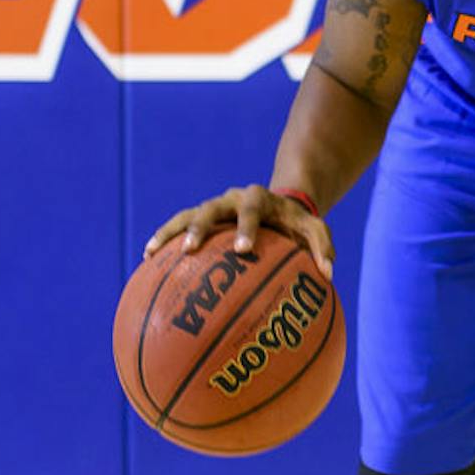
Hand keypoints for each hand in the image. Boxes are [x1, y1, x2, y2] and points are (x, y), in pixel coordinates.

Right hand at [143, 183, 334, 280]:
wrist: (279, 205)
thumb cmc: (296, 223)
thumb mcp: (313, 230)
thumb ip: (322, 248)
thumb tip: (327, 275)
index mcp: (258, 198)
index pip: (251, 209)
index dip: (246, 228)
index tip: (243, 250)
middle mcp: (231, 199)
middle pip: (210, 209)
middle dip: (200, 228)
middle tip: (190, 250)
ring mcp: (213, 208)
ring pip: (187, 215)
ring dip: (171, 232)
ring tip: (152, 253)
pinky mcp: (200, 218)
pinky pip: (177, 226)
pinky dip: (163, 239)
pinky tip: (147, 259)